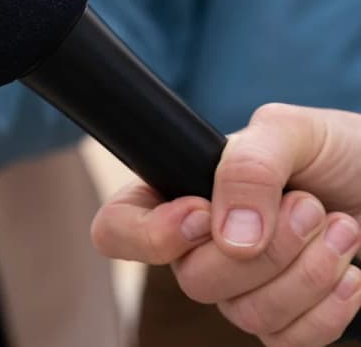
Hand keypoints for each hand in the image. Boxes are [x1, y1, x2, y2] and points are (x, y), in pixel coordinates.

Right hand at [90, 104, 360, 346]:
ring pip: (245, 313)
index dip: (149, 235)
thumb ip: (248, 167)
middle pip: (194, 279)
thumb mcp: (291, 130)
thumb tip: (230, 238)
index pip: (117, 229)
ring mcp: (242, 289)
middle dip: (267, 247)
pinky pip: (286, 341)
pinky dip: (328, 309)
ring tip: (341, 226)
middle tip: (310, 205)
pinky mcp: (288, 320)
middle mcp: (200, 248)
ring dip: (308, 271)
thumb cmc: (338, 148)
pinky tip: (351, 272)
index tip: (204, 213)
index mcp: (179, 193)